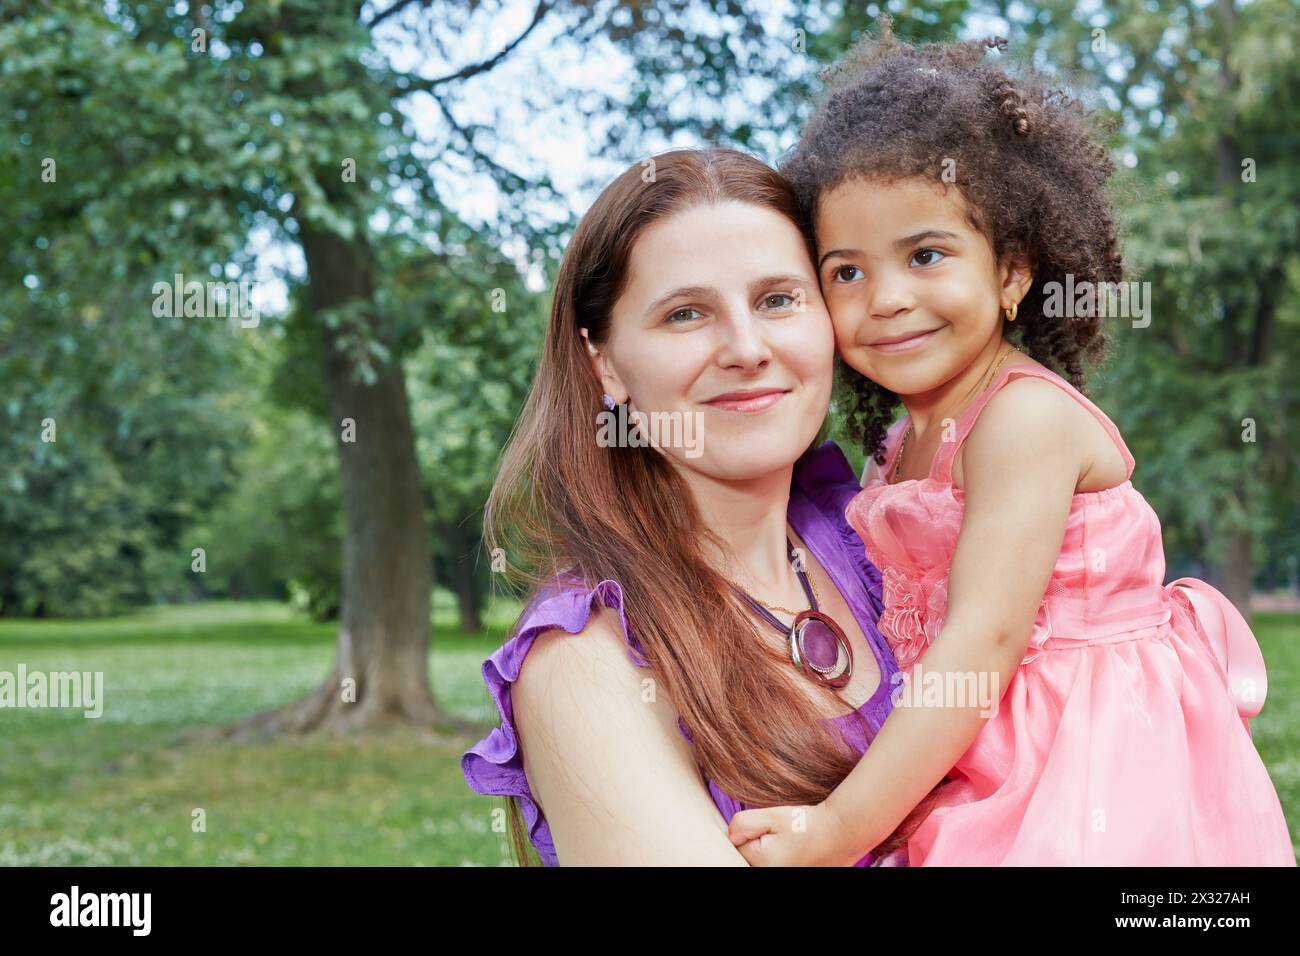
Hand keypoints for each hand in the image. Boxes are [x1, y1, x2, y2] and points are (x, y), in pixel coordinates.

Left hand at [726, 801, 860, 866]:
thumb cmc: (806, 823)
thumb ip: (743, 824)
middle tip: (781, 836)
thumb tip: (731, 836)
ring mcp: (781, 876)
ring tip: (788, 844)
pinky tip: (792, 851)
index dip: (751, 830)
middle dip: (757, 843)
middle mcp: (770, 875)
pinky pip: (773, 863)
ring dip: (768, 850)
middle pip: (747, 856)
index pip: (737, 844)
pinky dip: (778, 857)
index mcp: (762, 864)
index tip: (771, 828)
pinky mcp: (791, 872)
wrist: (840, 834)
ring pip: (760, 861)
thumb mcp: (772, 815)